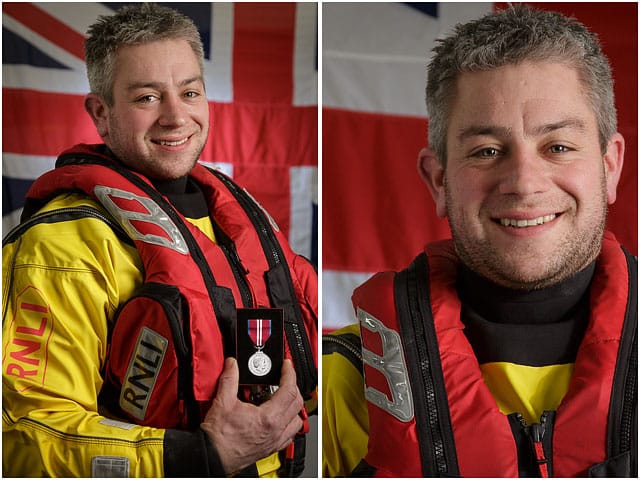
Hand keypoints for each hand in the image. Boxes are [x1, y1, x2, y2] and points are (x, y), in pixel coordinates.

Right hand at [200, 357, 303, 473]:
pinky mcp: (271, 448)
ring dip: (293, 407)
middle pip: (297, 403)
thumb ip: (229, 379)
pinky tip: (280, 418)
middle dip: (292, 386)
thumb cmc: (219, 437)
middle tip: (284, 377)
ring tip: (284, 397)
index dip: (289, 373)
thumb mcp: (223, 402)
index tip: (286, 366)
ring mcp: (275, 441)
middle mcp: (276, 430)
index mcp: (268, 418)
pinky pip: (290, 435)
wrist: (213, 456)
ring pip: (297, 421)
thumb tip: (232, 365)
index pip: (289, 390)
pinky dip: (290, 424)